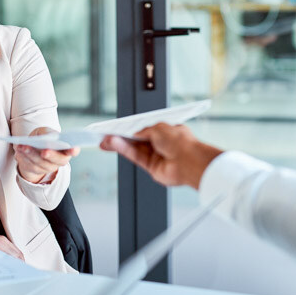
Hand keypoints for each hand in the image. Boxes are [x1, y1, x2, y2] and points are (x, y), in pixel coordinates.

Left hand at [14, 127, 80, 183]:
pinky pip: (31, 166)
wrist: (32, 146)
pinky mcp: (37, 171)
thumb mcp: (45, 131)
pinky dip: (24, 158)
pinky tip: (19, 151)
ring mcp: (49, 167)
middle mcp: (60, 160)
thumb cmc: (43, 137)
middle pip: (58, 160)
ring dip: (32, 155)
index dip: (74, 150)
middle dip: (51, 155)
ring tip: (23, 147)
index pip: (73, 150)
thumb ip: (48, 133)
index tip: (72, 148)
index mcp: (66, 148)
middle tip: (44, 151)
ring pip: (42, 164)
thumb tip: (49, 138)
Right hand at [99, 123, 222, 189]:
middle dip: (121, 137)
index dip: (130, 128)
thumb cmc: (181, 141)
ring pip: (133, 148)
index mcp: (166, 130)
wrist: (190, 161)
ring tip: (105, 141)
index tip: (116, 127)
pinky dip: (124, 150)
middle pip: (136, 139)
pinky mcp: (152, 168)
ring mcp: (156, 155)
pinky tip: (114, 145)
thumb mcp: (158, 127)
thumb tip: (132, 133)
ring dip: (119, 144)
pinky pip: (135, 157)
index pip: (144, 128)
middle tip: (105, 135)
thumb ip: (142, 130)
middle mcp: (161, 143)